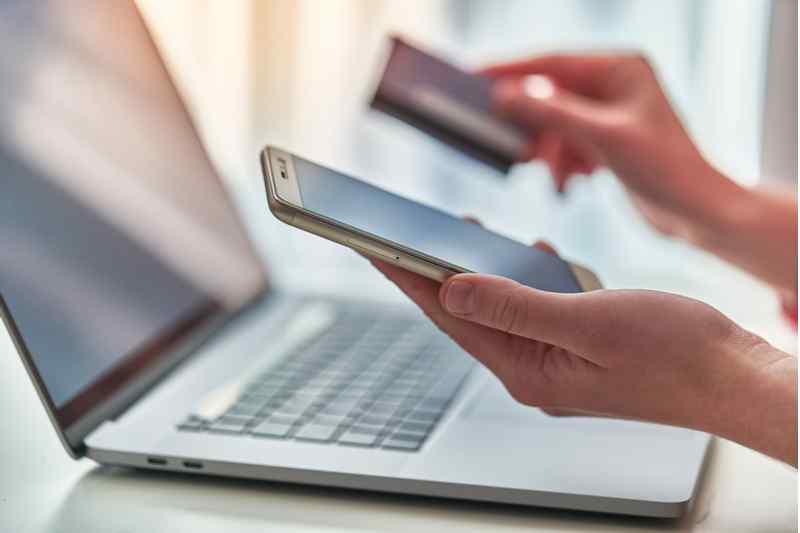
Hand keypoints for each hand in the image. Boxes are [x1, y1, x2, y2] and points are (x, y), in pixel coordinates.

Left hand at [370, 249, 797, 464]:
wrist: (732, 376)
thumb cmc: (674, 353)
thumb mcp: (587, 320)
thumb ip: (515, 304)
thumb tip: (451, 286)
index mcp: (527, 370)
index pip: (449, 316)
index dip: (408, 277)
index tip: (374, 245)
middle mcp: (533, 369)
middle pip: (466, 313)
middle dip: (432, 271)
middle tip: (400, 234)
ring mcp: (554, 360)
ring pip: (500, 307)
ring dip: (479, 270)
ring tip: (456, 234)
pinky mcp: (575, 346)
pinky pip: (534, 308)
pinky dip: (525, 278)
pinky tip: (528, 254)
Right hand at [482, 53, 796, 292]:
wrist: (697, 211)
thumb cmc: (666, 168)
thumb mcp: (604, 137)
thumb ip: (554, 113)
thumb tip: (507, 94)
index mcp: (620, 67)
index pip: (551, 62)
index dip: (510, 70)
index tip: (474, 77)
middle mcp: (613, 84)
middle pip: (549, 94)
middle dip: (533, 125)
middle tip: (514, 148)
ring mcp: (608, 112)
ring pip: (555, 124)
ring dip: (549, 151)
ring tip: (557, 173)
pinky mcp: (605, 140)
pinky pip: (566, 143)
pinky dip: (562, 162)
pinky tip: (573, 180)